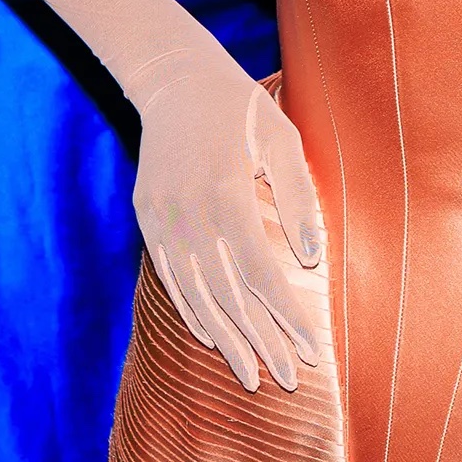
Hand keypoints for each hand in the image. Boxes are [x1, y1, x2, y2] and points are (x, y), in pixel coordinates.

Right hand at [131, 46, 323, 392]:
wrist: (174, 80)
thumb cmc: (241, 109)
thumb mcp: (282, 139)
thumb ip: (299, 197)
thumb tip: (312, 259)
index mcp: (225, 195)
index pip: (261, 274)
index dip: (288, 317)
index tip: (313, 351)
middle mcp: (189, 215)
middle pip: (228, 295)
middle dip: (260, 342)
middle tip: (287, 381)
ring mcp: (162, 220)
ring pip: (195, 295)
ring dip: (225, 341)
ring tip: (250, 377)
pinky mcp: (148, 219)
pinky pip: (170, 278)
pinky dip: (191, 311)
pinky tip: (211, 338)